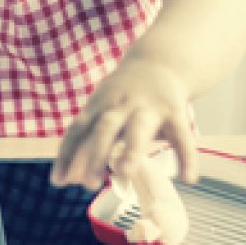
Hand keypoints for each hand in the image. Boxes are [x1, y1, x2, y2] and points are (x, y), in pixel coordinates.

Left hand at [49, 56, 198, 188]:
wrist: (161, 61)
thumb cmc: (123, 95)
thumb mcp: (102, 109)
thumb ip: (85, 142)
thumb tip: (62, 179)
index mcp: (100, 105)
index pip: (78, 129)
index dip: (66, 154)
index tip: (58, 181)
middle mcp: (122, 105)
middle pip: (106, 128)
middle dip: (96, 154)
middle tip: (88, 184)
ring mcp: (149, 108)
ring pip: (139, 129)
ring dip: (130, 151)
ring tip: (125, 173)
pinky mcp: (175, 112)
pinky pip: (182, 136)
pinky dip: (186, 157)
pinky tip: (188, 179)